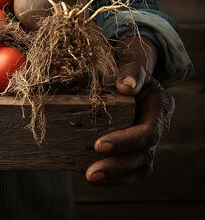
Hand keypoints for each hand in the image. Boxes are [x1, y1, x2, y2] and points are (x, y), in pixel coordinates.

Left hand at [85, 37, 174, 185]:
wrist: (130, 81)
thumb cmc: (129, 74)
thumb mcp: (132, 68)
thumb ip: (131, 73)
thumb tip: (125, 86)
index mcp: (159, 110)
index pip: (147, 133)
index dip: (125, 142)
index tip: (99, 145)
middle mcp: (158, 129)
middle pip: (143, 155)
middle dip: (117, 165)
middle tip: (91, 172)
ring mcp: (149, 143)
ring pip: (139, 168)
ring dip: (115, 176)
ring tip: (90, 178)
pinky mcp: (137, 152)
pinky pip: (132, 172)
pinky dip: (116, 179)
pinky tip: (95, 180)